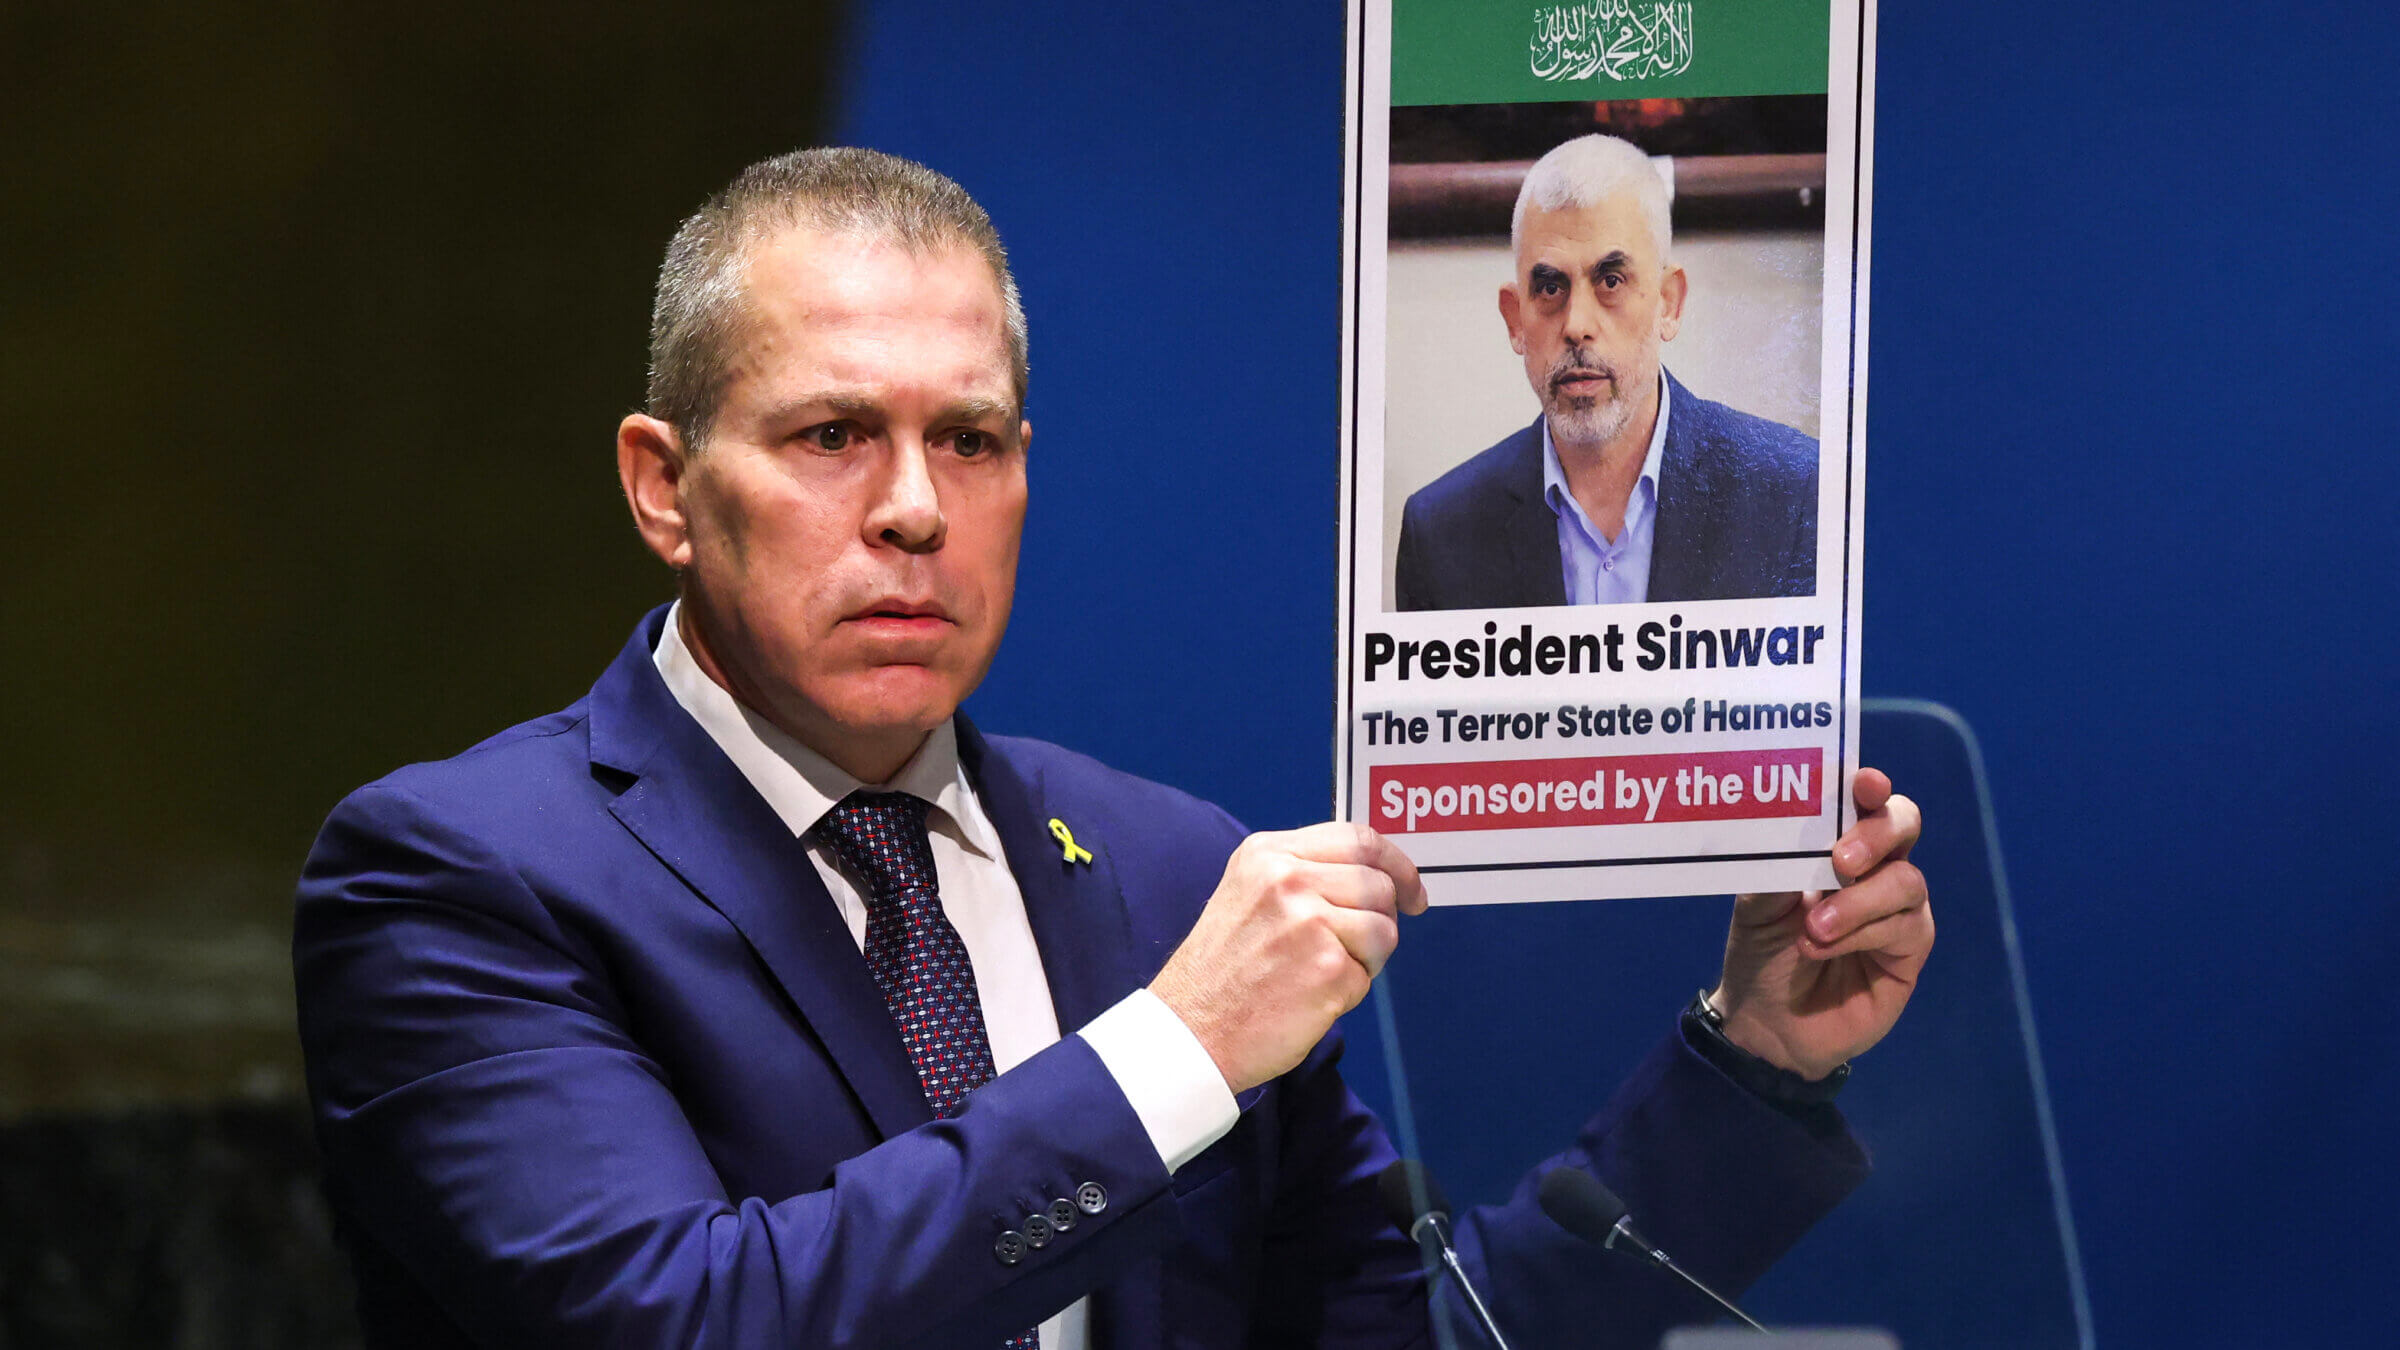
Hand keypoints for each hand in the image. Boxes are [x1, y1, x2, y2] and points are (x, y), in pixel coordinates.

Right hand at [1151, 823, 1427, 1094]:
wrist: (1190, 1031)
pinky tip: (1309, 998)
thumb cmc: (1222, 971)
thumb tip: (1378, 875)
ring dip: (1365, 958)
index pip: (1359, 838)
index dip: (1397, 863)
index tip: (1411, 891)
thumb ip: (1303, 873)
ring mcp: (1309, 922)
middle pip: (1379, 883)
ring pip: (1384, 928)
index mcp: (1268, 854)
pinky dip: (1349, 991)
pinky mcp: (1327, 968)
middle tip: (1357, 946)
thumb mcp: (1247, 893)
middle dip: (1383, 918)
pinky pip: (1368, 975)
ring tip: (1319, 973)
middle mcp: (1288, 879)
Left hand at [1711, 768, 1930, 1079]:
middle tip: (1841, 859)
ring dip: (1858, 901)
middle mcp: (1874, 869)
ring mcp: (1896, 910)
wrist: (1764, 1024)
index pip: (1863, 801)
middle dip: (1878, 833)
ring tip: (1813, 928)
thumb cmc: (1761, 953)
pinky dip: (1862, 933)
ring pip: (1906, 881)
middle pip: (1903, 825)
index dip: (1869, 786)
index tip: (1863, 781)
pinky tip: (1821, 947)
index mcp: (1835, 845)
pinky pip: (1905, 928)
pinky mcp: (1909, 952)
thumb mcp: (1756, 904)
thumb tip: (1793, 826)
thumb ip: (1777, 865)